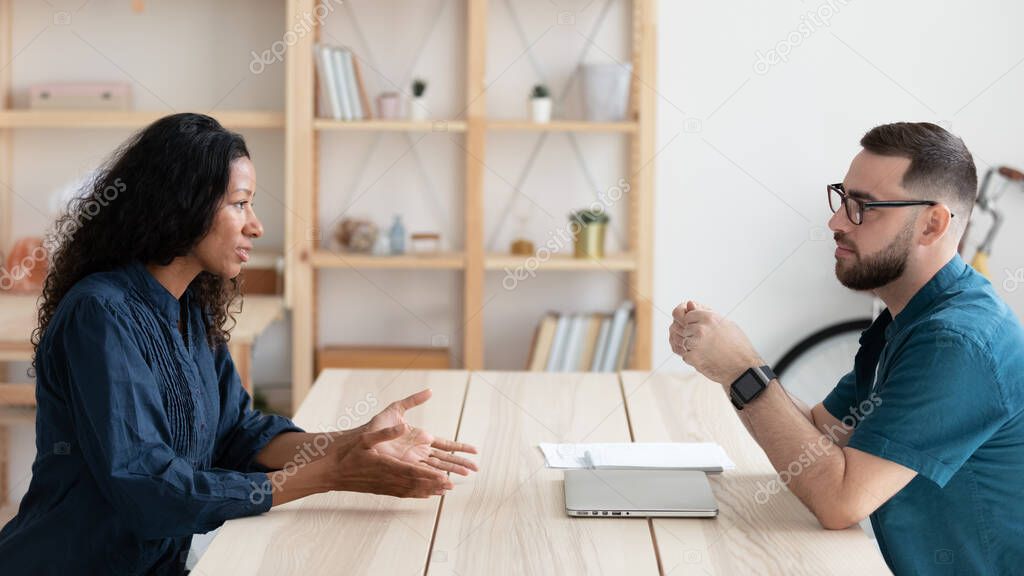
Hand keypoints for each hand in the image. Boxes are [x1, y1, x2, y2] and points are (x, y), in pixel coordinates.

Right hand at [323, 424, 453, 497]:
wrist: (333, 473)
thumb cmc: (349, 454)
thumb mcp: (366, 438)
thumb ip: (386, 433)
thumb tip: (403, 426)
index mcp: (385, 465)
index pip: (411, 471)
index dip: (428, 475)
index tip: (443, 476)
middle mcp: (387, 478)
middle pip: (415, 483)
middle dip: (434, 484)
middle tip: (451, 485)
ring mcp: (385, 486)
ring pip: (411, 490)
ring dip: (428, 491)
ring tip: (444, 491)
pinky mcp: (382, 490)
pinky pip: (403, 494)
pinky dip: (416, 495)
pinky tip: (425, 495)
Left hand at [362, 389, 478, 475]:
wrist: (357, 440)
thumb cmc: (374, 426)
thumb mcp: (395, 409)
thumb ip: (413, 400)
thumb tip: (431, 391)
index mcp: (421, 438)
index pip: (446, 444)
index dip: (460, 447)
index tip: (475, 450)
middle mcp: (419, 451)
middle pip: (445, 459)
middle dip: (461, 463)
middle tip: (476, 468)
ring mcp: (412, 462)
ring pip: (436, 469)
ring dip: (450, 473)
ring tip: (465, 477)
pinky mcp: (402, 469)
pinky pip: (421, 477)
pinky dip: (432, 482)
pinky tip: (441, 488)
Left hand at [669, 301, 763, 386]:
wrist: (743, 368)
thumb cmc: (738, 346)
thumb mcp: (726, 324)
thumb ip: (705, 313)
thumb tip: (690, 303)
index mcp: (708, 317)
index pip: (688, 315)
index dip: (695, 323)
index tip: (704, 331)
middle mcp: (700, 328)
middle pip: (685, 329)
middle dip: (693, 336)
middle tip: (709, 344)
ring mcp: (695, 343)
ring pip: (684, 342)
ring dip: (693, 348)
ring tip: (709, 352)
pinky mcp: (692, 357)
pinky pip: (686, 355)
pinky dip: (694, 359)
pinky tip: (708, 360)